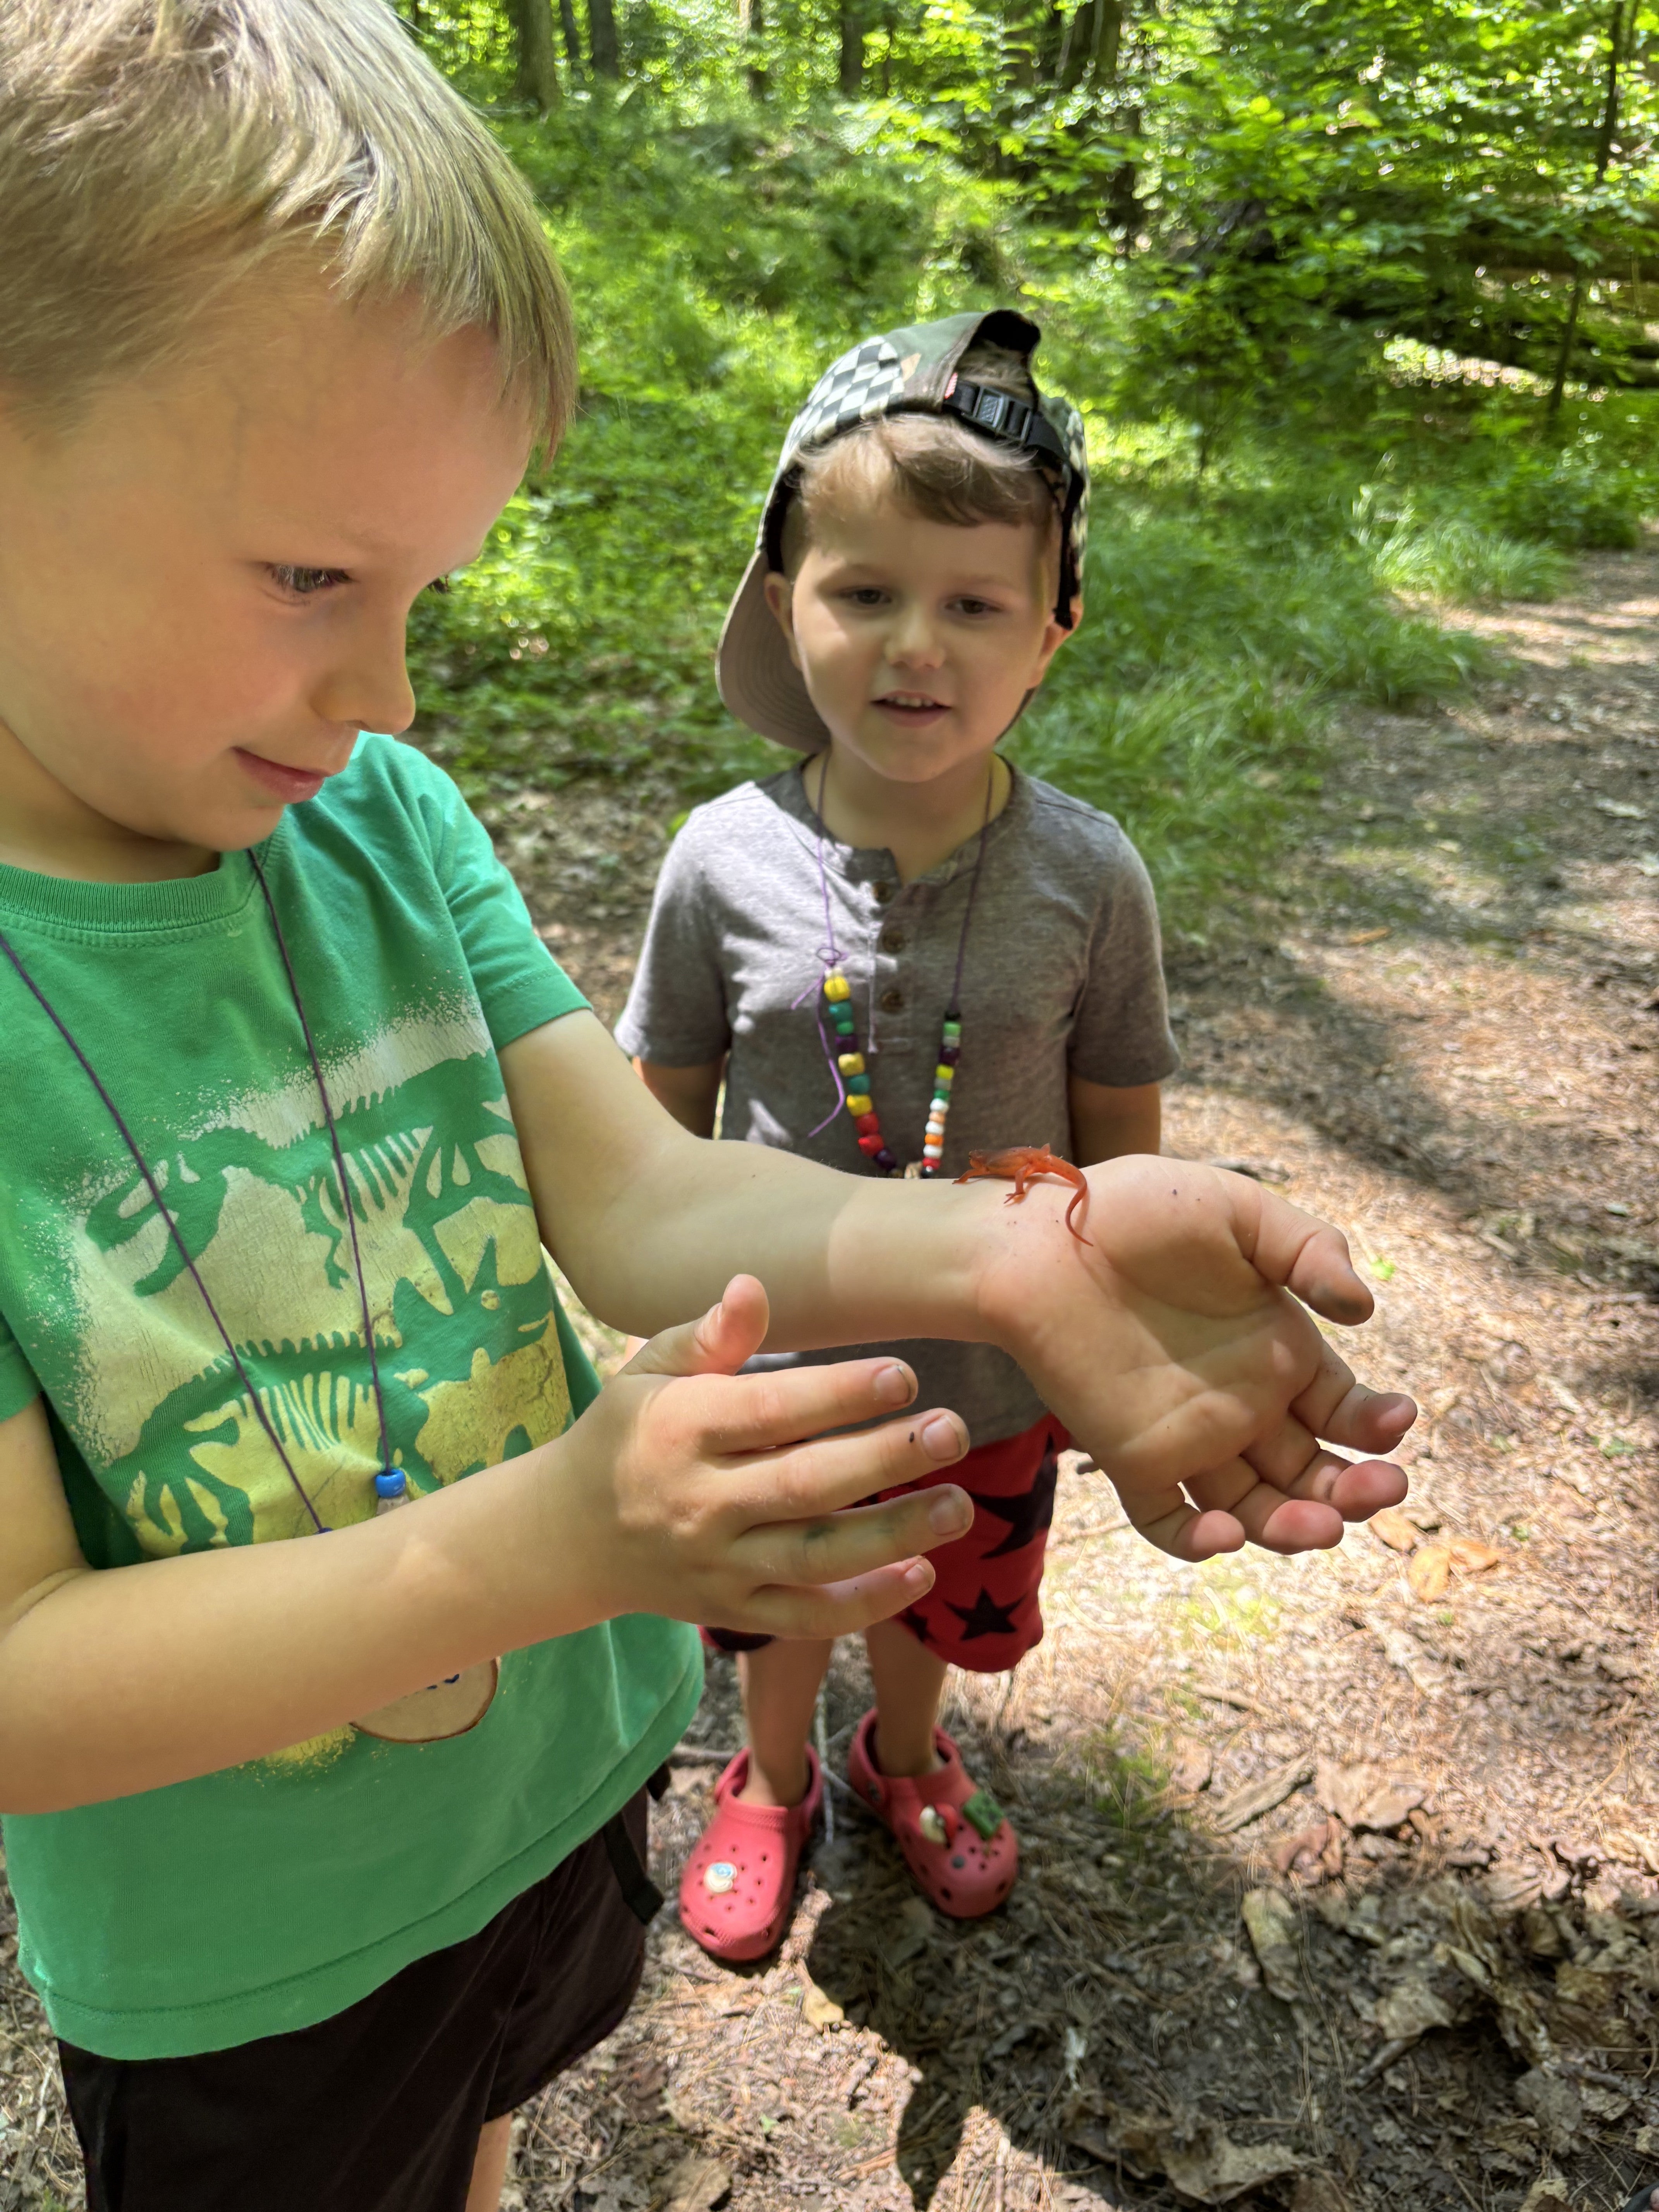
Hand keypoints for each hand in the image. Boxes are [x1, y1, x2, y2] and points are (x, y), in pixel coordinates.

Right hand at [557, 1276, 974, 1635]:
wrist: (569, 1534)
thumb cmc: (631, 1432)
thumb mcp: (648, 1372)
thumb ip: (708, 1336)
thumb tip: (753, 1285)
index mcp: (683, 1429)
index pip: (769, 1411)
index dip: (838, 1394)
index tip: (906, 1375)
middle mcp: (701, 1502)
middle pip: (803, 1486)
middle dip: (883, 1461)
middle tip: (953, 1430)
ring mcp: (718, 1564)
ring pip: (814, 1558)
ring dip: (893, 1535)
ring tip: (961, 1505)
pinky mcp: (732, 1610)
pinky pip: (804, 1616)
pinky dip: (863, 1604)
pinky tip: (921, 1571)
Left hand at [973, 1157, 1415, 1560]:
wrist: (1040, 1231)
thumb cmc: (1138, 1210)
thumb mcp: (1238, 1211)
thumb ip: (1307, 1249)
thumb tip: (1364, 1309)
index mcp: (1278, 1350)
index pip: (1346, 1412)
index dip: (1377, 1426)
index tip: (1396, 1422)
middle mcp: (1242, 1403)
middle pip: (1313, 1473)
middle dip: (1354, 1492)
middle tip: (1380, 1491)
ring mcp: (1188, 1436)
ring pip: (1254, 1510)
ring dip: (1294, 1530)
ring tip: (1322, 1527)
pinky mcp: (1129, 1455)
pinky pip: (1167, 1518)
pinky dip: (1197, 1541)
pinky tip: (1225, 1534)